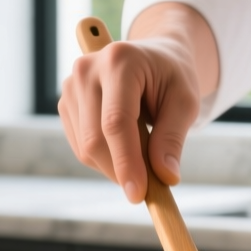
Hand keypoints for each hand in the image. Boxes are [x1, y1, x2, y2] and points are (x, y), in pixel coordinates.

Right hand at [57, 3, 218, 202]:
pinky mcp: (66, 104)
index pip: (116, 122)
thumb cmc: (172, 77)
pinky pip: (81, 147)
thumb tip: (165, 177)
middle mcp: (87, 70)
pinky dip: (104, 159)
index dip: (125, 162)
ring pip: (86, 148)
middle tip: (148, 186)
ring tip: (142, 151)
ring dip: (114, 166)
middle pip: (95, 139)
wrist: (154, 57)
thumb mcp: (185, 102)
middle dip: (121, 171)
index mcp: (120, 61)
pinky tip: (124, 145)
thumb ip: (173, 138)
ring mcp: (71, 86)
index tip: (138, 194)